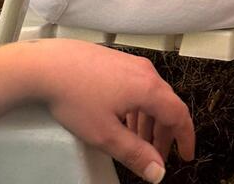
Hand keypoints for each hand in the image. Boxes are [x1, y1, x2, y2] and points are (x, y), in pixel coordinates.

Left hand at [37, 40, 194, 180]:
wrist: (48, 66)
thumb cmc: (76, 98)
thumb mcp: (106, 135)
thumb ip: (135, 154)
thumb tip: (158, 173)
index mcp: (148, 88)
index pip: (179, 114)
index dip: (185, 137)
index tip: (186, 156)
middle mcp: (145, 72)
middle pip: (166, 104)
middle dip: (164, 134)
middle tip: (157, 157)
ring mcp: (131, 63)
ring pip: (150, 96)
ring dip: (149, 122)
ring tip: (137, 143)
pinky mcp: (117, 61)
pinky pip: (137, 87)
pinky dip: (138, 108)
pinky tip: (122, 120)